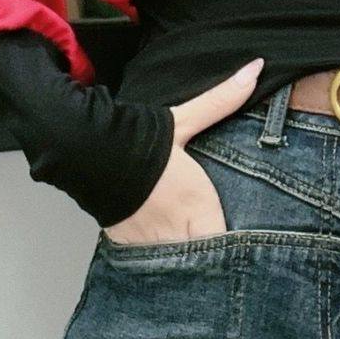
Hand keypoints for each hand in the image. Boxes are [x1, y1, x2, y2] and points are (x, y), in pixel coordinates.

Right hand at [102, 56, 264, 246]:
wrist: (84, 150)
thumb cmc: (137, 140)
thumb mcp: (184, 121)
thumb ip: (222, 101)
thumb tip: (255, 69)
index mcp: (198, 210)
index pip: (230, 250)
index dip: (242, 252)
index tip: (253, 249)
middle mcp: (176, 235)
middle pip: (206, 265)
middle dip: (218, 264)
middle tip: (230, 261)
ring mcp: (150, 247)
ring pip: (179, 269)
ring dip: (188, 265)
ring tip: (197, 258)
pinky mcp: (126, 249)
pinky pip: (150, 263)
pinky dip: (160, 259)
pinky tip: (165, 250)